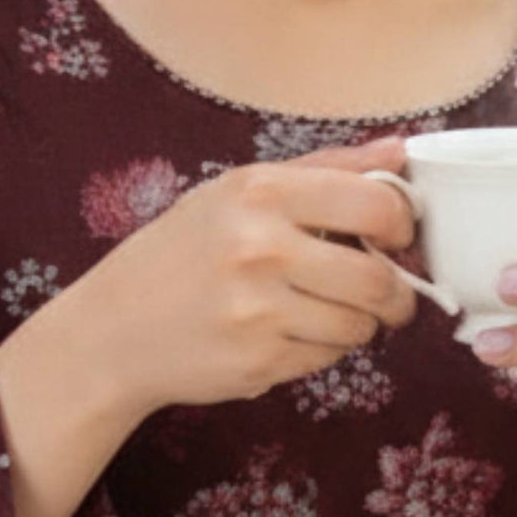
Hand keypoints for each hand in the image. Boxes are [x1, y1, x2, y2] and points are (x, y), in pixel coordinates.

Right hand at [84, 134, 419, 416]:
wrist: (114, 330)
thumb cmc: (181, 253)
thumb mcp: (239, 192)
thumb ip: (326, 168)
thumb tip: (399, 153)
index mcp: (260, 192)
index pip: (375, 207)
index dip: (402, 226)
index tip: (396, 237)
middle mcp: (259, 248)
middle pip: (379, 280)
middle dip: (397, 294)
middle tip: (390, 296)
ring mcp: (258, 310)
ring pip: (359, 327)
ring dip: (360, 325)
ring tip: (330, 313)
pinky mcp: (258, 362)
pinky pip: (327, 359)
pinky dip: (323, 350)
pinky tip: (291, 334)